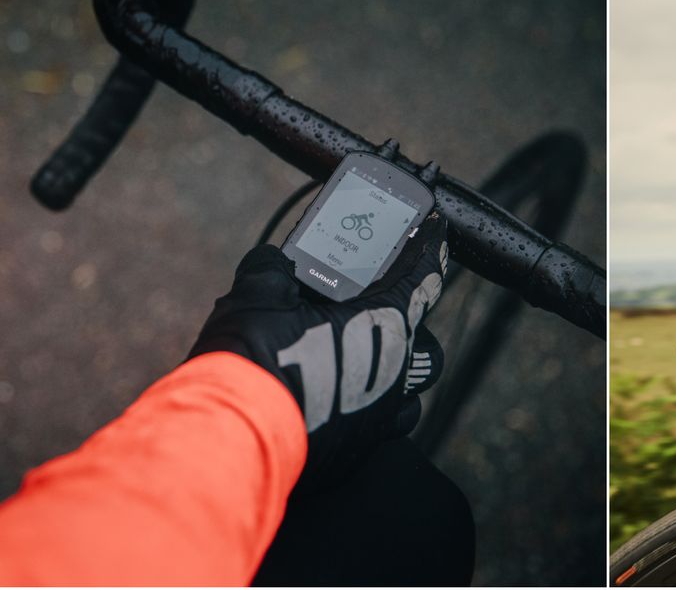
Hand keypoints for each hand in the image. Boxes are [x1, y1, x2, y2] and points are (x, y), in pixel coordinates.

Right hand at [188, 211, 447, 490]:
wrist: (237, 433)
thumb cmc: (256, 360)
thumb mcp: (258, 294)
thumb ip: (274, 269)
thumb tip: (274, 263)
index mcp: (384, 321)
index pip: (423, 276)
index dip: (432, 249)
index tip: (437, 231)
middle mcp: (395, 366)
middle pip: (421, 332)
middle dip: (405, 316)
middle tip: (373, 305)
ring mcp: (383, 409)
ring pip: (414, 379)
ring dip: (397, 362)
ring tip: (363, 351)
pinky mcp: (363, 444)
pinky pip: (391, 421)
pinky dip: (380, 406)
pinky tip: (351, 397)